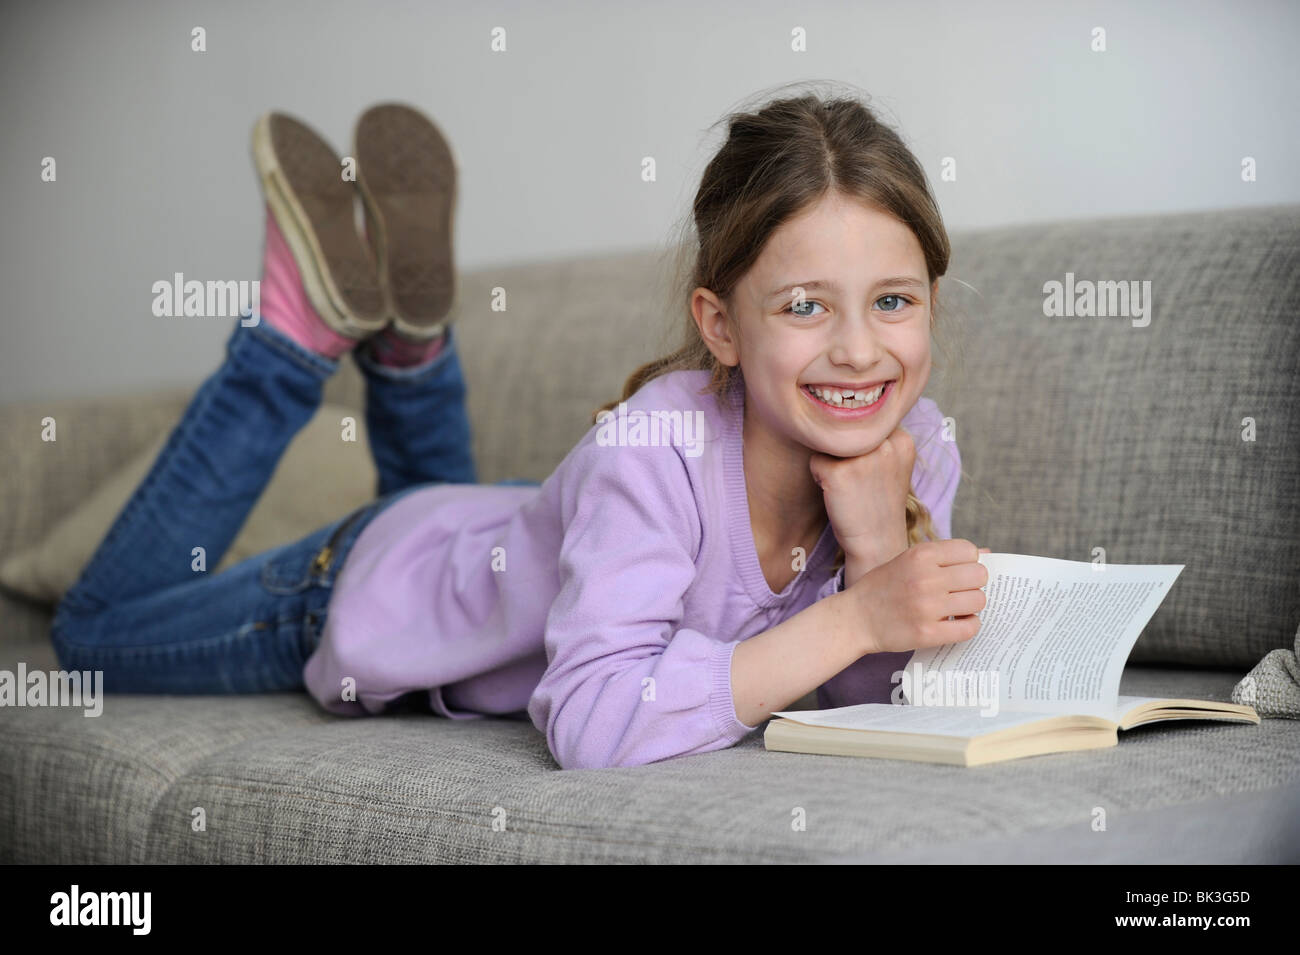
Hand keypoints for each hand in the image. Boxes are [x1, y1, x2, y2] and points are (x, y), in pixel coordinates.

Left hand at [809, 424, 915, 565]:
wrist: (877, 544)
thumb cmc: (879, 505)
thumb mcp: (891, 465)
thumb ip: (880, 439)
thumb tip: (846, 411)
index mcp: (902, 440)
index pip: (865, 424)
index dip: (860, 447)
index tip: (872, 473)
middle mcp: (886, 444)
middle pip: (846, 430)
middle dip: (845, 452)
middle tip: (859, 483)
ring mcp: (863, 458)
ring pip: (829, 444)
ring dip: (832, 463)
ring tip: (849, 488)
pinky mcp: (839, 473)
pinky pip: (815, 460)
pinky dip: (819, 476)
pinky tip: (837, 494)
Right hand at [846, 539, 989, 654]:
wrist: (855, 618)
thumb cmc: (883, 587)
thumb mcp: (908, 560)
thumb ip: (944, 556)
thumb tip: (986, 554)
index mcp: (921, 555)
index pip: (969, 551)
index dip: (969, 562)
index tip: (959, 571)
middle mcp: (926, 578)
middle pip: (979, 575)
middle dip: (974, 583)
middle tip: (960, 591)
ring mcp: (927, 607)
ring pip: (978, 601)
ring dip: (972, 605)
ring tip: (957, 608)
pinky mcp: (928, 633)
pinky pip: (970, 628)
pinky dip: (969, 625)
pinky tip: (957, 623)